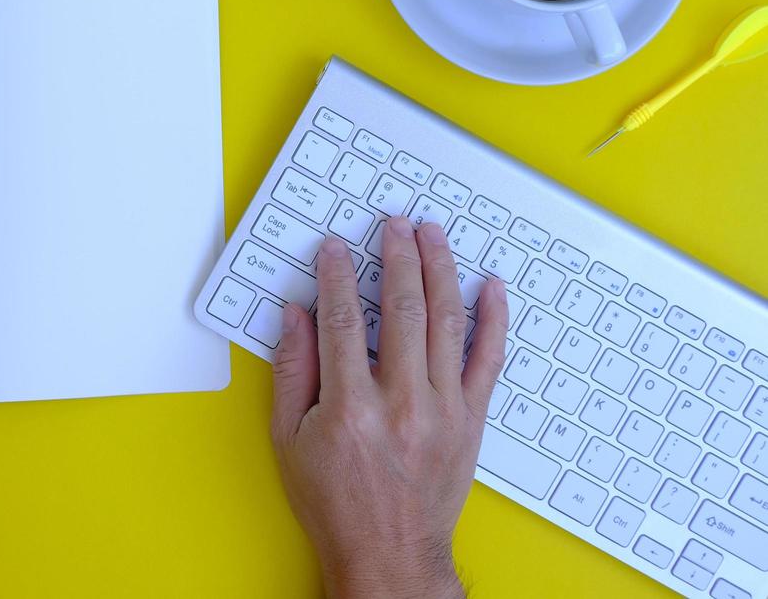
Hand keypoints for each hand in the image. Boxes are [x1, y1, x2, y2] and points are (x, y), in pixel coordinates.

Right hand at [269, 217, 508, 598]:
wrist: (389, 556)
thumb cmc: (335, 503)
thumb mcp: (288, 440)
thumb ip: (292, 371)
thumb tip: (297, 315)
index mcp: (350, 408)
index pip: (344, 319)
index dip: (338, 275)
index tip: (335, 249)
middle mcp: (401, 404)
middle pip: (402, 310)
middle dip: (396, 257)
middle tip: (393, 225)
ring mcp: (443, 411)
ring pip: (447, 323)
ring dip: (440, 271)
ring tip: (433, 236)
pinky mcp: (471, 421)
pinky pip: (490, 360)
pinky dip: (494, 320)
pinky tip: (490, 288)